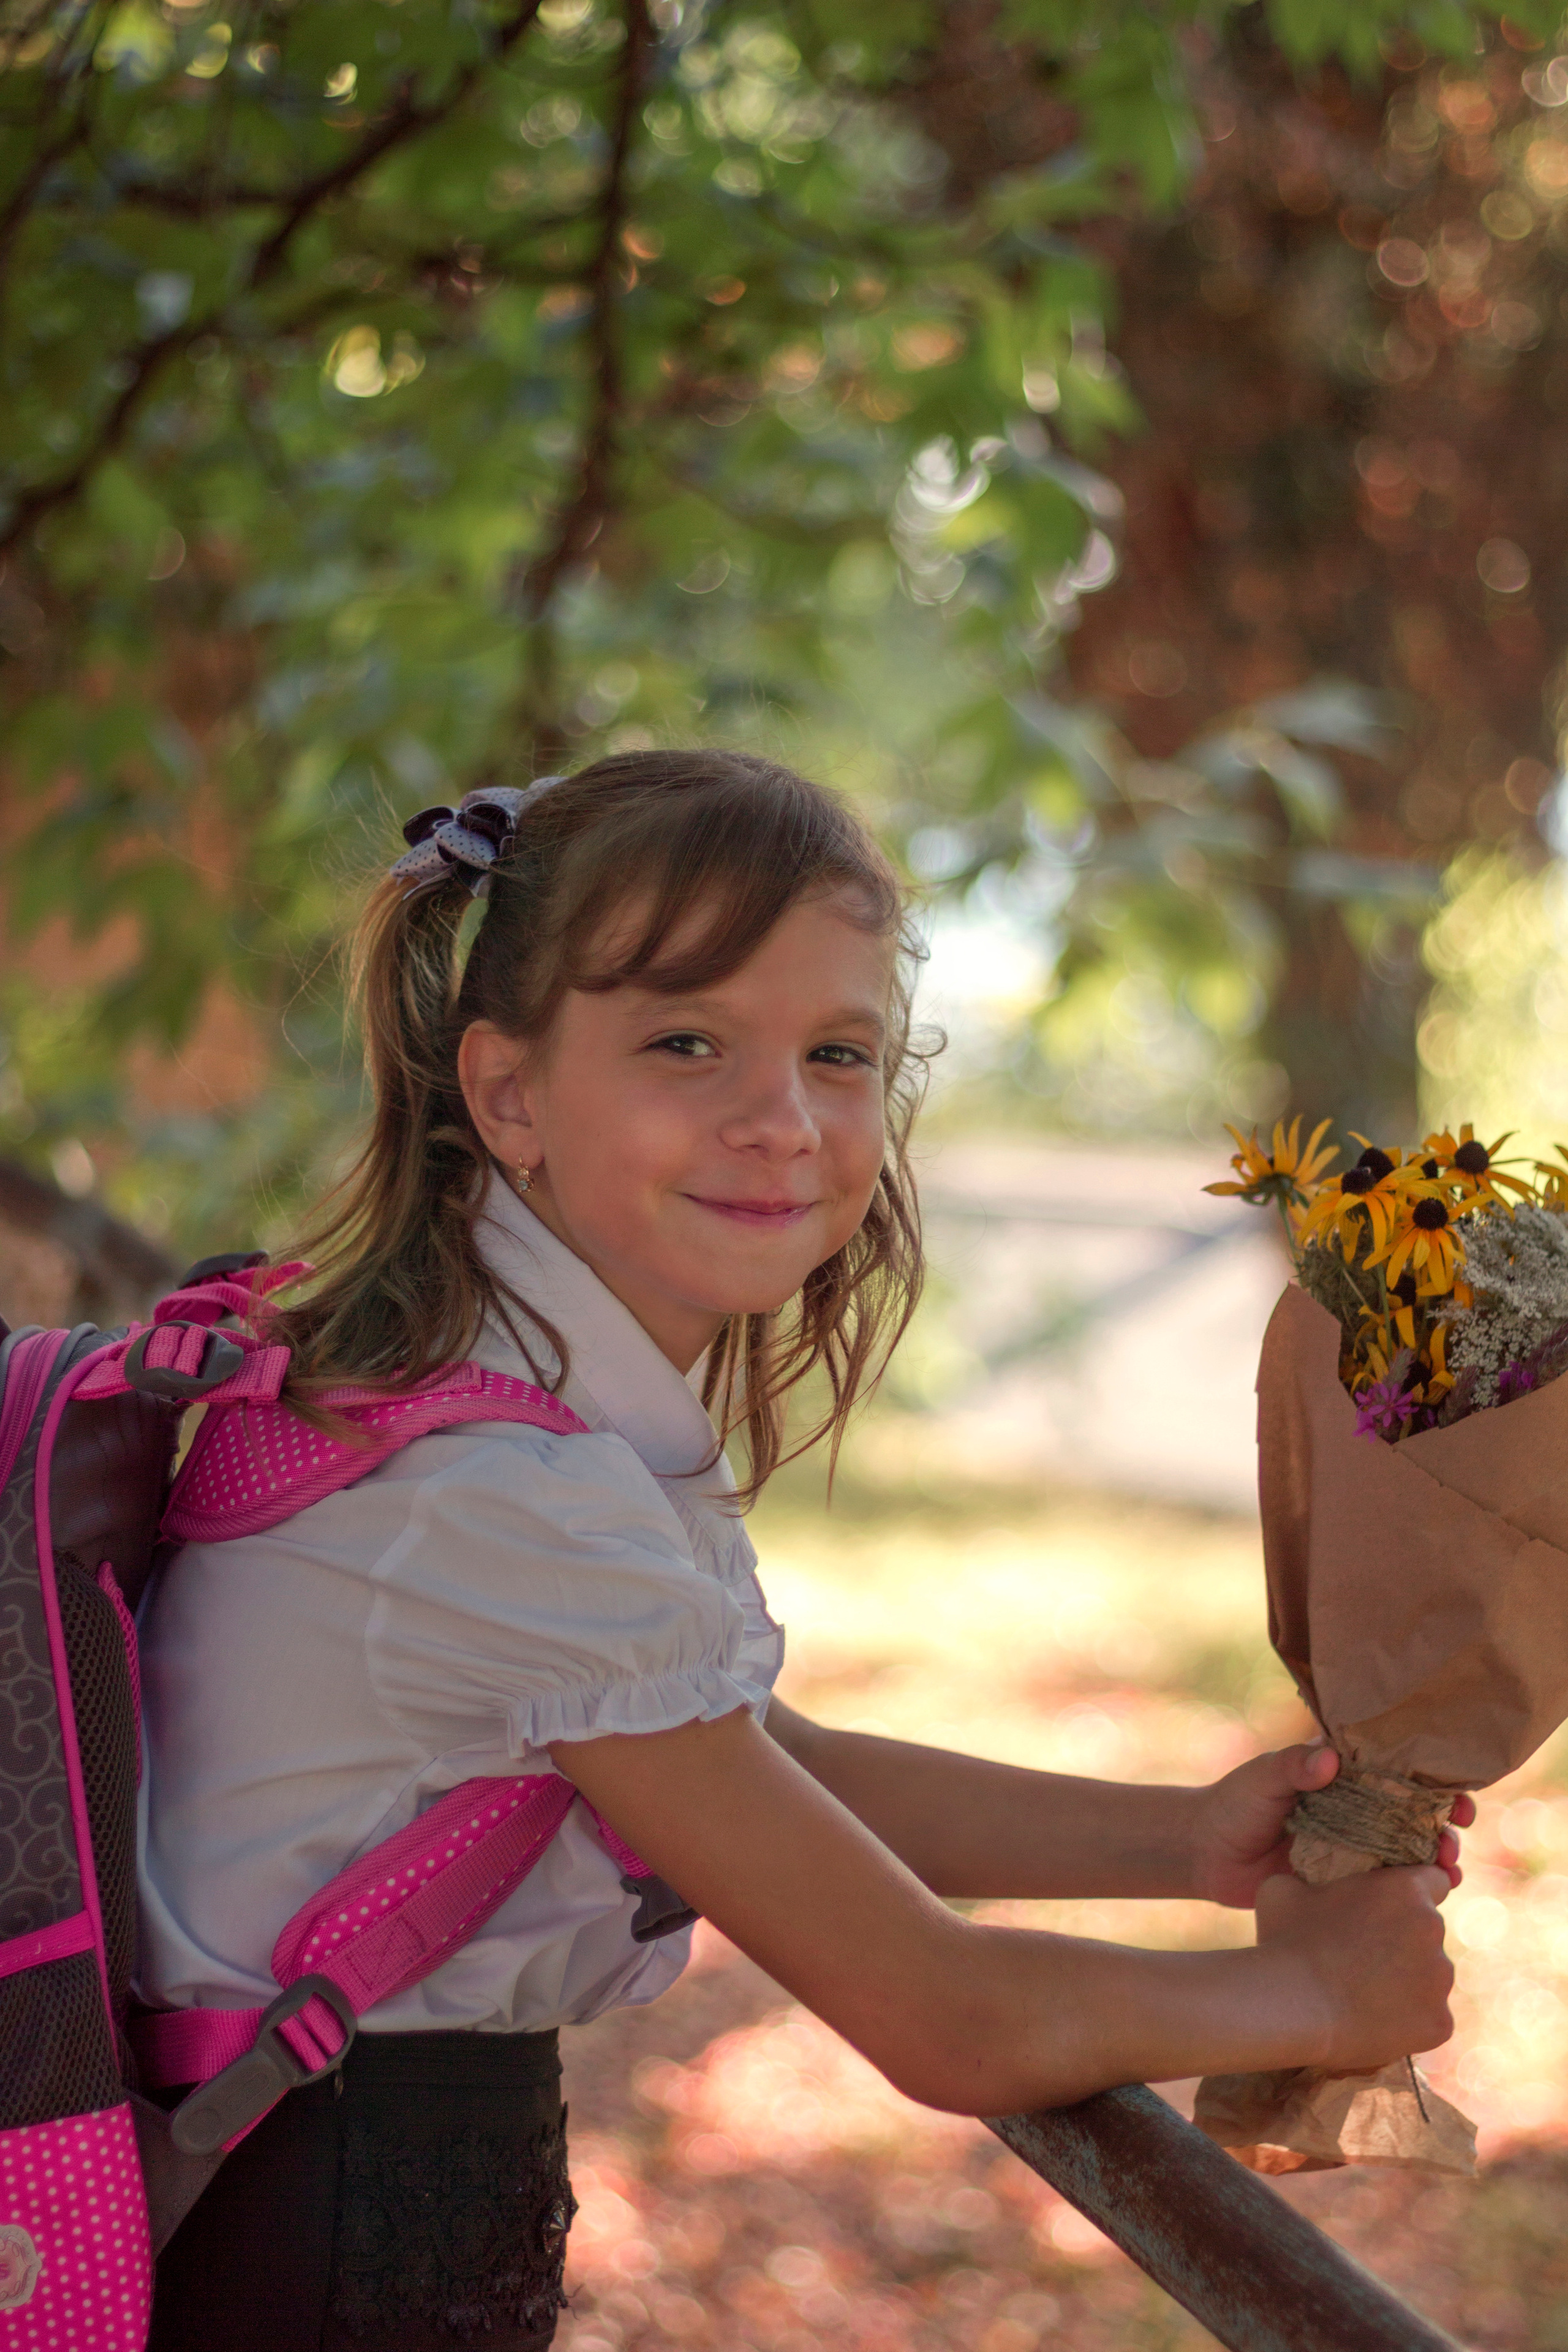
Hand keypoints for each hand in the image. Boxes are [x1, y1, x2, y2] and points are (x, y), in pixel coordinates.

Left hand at [1190, 1743, 1474, 1907]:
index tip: (1455, 1795)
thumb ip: (1291, 1766)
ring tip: (1447, 1870)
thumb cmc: (1233, 1804)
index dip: (1432, 1781)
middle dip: (1443, 1825)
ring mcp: (1354, 1849)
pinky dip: (1412, 1891)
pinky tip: (1430, 1898)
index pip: (1397, 1772)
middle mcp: (1356, 1811)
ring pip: (1408, 1852)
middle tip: (1453, 1840)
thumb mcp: (1261, 1778)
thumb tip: (1328, 1758)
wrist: (1205, 1854)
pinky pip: (1387, 1888)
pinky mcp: (1346, 1885)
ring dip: (1435, 1860)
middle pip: (1413, 1815)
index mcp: (1342, 1776)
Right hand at [1255, 1865, 1454, 2073]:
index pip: (1433, 1880)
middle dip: (1403, 1940)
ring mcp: (1440, 1980)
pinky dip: (1407, 2021)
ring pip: (1429, 1977)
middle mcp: (1433, 1928)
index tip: (1386, 1907)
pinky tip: (1371, 2021)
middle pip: (1427, 1931)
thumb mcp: (1286, 1888)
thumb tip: (1309, 1887)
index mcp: (1406, 1889)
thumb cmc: (1286, 1941)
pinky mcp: (1439, 2023)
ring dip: (1406, 1980)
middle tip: (1362, 1955)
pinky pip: (1428, 2018)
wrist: (1293, 2008)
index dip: (1408, 1893)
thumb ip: (1314, 1881)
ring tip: (1362, 1994)